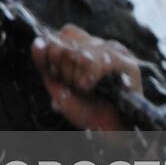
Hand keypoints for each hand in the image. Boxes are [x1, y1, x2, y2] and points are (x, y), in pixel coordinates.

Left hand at [30, 24, 144, 130]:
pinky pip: (99, 62)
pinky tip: (89, 88)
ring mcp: (116, 51)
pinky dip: (89, 77)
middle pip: (68, 44)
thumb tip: (37, 42)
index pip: (64, 33)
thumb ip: (44, 61)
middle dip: (64, 71)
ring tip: (85, 90)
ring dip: (76, 78)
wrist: (106, 131)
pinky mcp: (128, 64)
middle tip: (75, 86)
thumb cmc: (83, 107)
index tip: (60, 75)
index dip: (55, 54)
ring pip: (79, 54)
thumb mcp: (56, 83)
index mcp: (86, 44)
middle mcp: (102, 44)